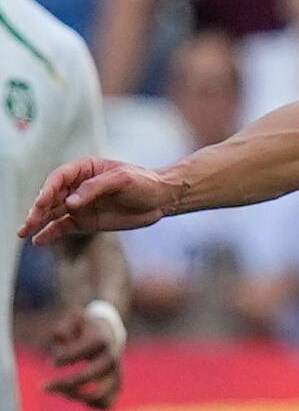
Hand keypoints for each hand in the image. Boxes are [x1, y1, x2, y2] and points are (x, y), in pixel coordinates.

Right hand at [21, 158, 177, 245]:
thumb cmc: (143, 182)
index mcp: (84, 170)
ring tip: (23, 233)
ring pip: (54, 213)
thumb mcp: (122, 180)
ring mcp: (80, 205)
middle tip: (28, 222)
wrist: (162, 199)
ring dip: (38, 222)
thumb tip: (70, 203)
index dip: (48, 190)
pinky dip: (52, 233)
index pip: (59, 178)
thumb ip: (95, 188)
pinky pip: (65, 227)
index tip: (41, 203)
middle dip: (38, 209)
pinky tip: (38, 240)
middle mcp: (77, 187)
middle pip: (52, 197)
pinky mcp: (86, 221)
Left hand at [43, 305, 123, 409]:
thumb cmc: (83, 328)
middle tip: (43, 386)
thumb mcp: (72, 320)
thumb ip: (62, 327)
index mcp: (100, 339)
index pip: (81, 351)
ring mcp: (116, 373)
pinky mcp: (117, 386)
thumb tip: (60, 339)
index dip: (62, 358)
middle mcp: (111, 358)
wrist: (109, 333)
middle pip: (87, 376)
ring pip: (99, 395)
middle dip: (62, 383)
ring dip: (76, 396)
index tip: (52, 362)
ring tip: (62, 392)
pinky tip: (75, 396)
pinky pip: (106, 404)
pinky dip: (89, 405)